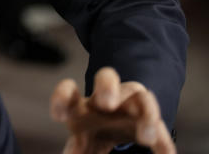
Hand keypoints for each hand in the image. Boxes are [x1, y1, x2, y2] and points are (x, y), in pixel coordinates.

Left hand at [50, 67, 174, 153]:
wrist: (118, 123)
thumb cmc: (92, 130)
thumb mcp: (83, 139)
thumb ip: (76, 148)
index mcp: (84, 103)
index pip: (69, 90)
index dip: (61, 97)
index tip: (59, 119)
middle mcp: (107, 97)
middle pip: (107, 76)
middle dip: (107, 87)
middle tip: (107, 104)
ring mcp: (131, 103)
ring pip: (141, 95)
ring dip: (145, 114)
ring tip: (145, 138)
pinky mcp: (150, 119)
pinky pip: (160, 126)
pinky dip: (164, 143)